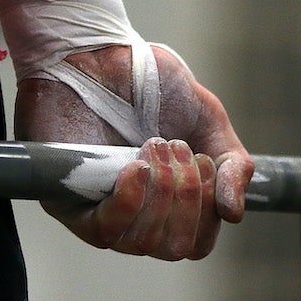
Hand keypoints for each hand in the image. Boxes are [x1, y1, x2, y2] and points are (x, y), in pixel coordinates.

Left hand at [14, 45, 252, 259]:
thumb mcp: (209, 121)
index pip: (196, 243)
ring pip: (144, 242)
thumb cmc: (150, 85)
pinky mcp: (67, 203)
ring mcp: (101, 212)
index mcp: (169, 203)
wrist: (99, 53)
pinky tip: (136, 168)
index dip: (207, 212)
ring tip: (156, 147)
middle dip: (188, 198)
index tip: (204, 163)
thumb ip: (232, 165)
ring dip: (162, 194)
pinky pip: (104, 232)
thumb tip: (233, 214)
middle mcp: (136, 215)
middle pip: (174, 247)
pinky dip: (130, 202)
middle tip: (177, 149)